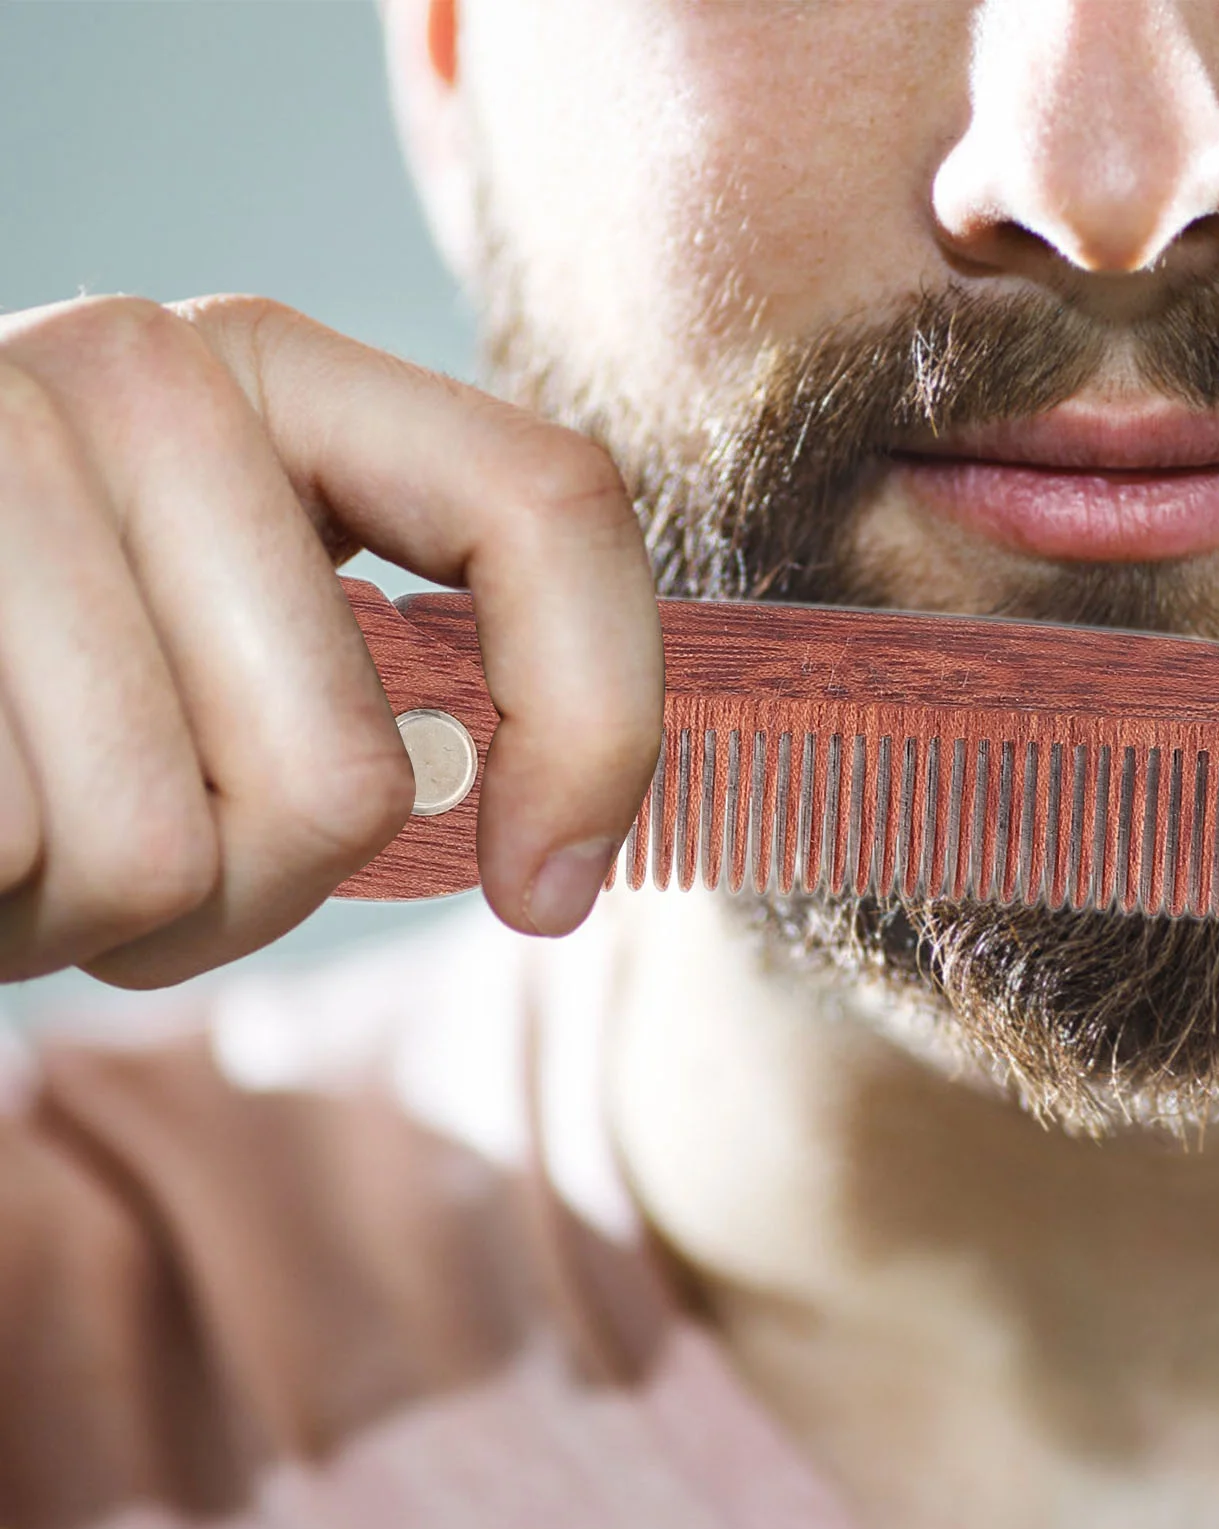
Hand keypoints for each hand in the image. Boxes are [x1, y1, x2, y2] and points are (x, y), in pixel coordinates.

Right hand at [0, 295, 663, 986]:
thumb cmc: (46, 703)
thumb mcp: (232, 658)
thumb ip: (391, 692)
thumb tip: (557, 862)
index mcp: (272, 375)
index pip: (549, 504)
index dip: (601, 724)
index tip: (551, 893)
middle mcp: (135, 369)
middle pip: (354, 773)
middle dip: (251, 882)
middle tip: (134, 827)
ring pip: (174, 851)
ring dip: (103, 910)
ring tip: (26, 818)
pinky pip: (21, 855)